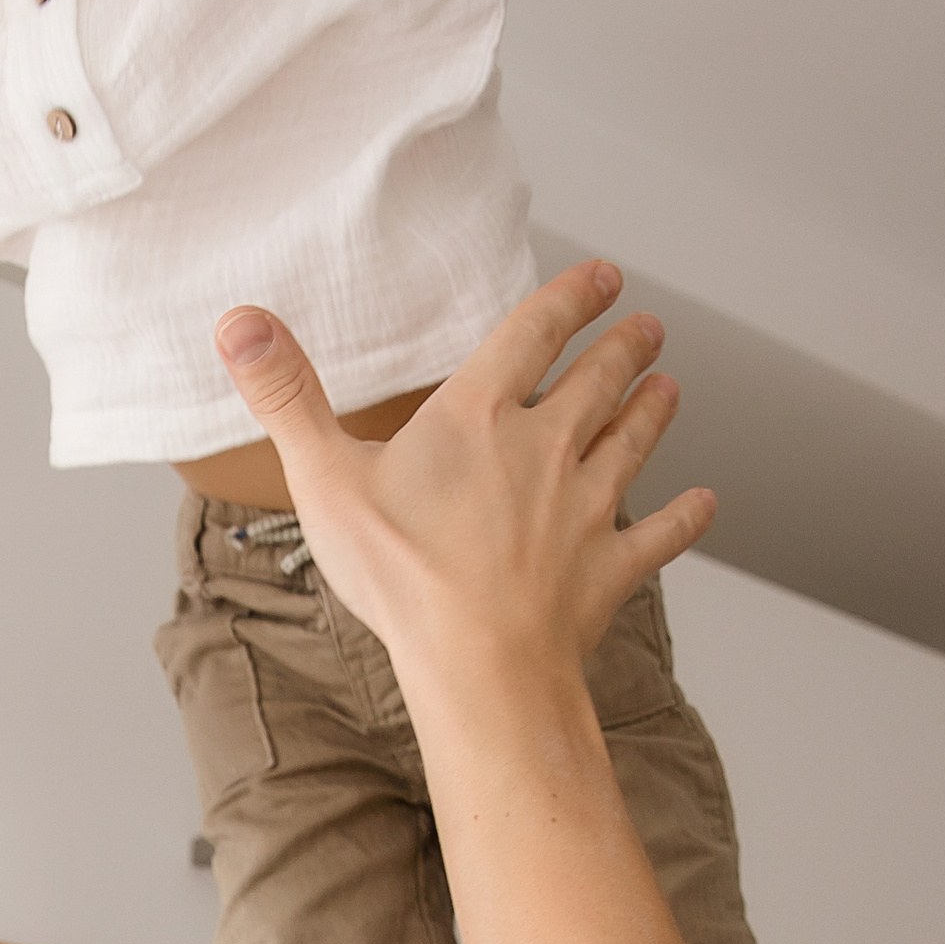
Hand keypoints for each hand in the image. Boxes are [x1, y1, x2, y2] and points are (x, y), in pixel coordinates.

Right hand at [213, 264, 711, 703]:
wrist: (481, 666)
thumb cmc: (403, 578)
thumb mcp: (324, 479)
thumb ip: (286, 396)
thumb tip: (239, 321)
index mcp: (479, 417)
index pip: (533, 334)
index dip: (569, 298)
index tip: (601, 278)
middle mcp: (546, 448)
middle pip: (597, 382)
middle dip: (624, 348)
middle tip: (647, 327)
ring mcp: (586, 508)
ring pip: (633, 443)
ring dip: (654, 411)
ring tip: (670, 388)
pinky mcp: (610, 567)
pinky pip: (659, 536)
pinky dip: (685, 519)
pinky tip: (705, 504)